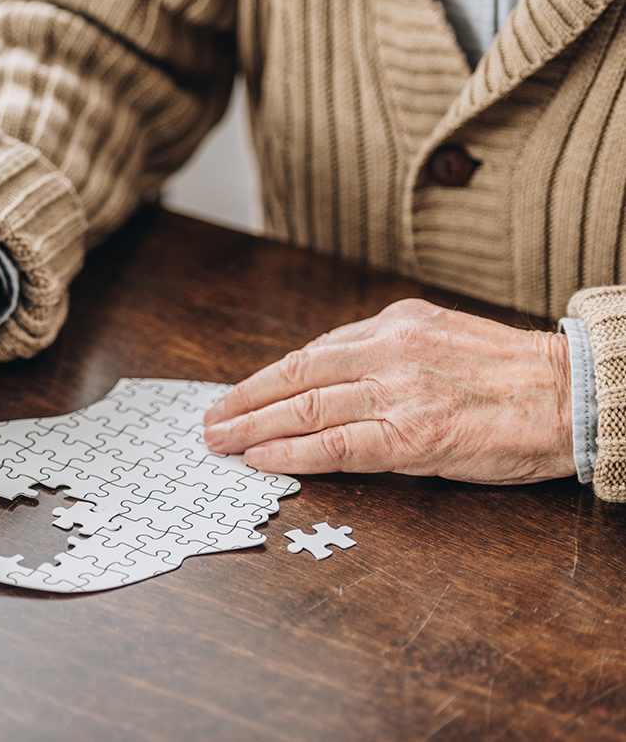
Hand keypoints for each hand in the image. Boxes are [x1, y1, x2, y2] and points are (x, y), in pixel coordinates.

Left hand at [203, 299, 575, 484]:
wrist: (573, 394)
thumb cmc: (510, 374)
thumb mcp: (440, 337)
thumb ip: (385, 351)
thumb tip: (328, 374)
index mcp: (394, 324)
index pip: (310, 352)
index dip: (265, 378)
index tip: (235, 393)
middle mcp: (389, 352)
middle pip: (295, 377)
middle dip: (243, 401)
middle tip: (210, 421)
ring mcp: (398, 393)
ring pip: (306, 409)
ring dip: (253, 427)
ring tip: (221, 442)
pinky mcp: (413, 436)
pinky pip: (337, 446)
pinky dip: (292, 453)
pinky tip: (262, 459)